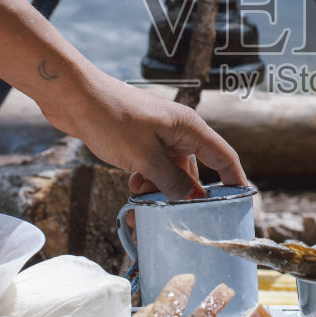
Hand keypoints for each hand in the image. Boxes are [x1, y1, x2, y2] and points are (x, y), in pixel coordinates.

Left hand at [44, 66, 247, 200]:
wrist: (74, 97)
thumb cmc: (111, 118)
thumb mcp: (144, 156)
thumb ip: (171, 181)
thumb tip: (193, 201)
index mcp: (189, 128)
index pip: (223, 157)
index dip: (235, 181)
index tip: (240, 206)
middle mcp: (178, 132)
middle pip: (193, 172)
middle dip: (183, 196)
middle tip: (173, 219)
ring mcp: (158, 136)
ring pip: (169, 174)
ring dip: (158, 192)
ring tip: (140, 205)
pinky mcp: (140, 142)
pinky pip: (152, 169)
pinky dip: (145, 183)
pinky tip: (131, 189)